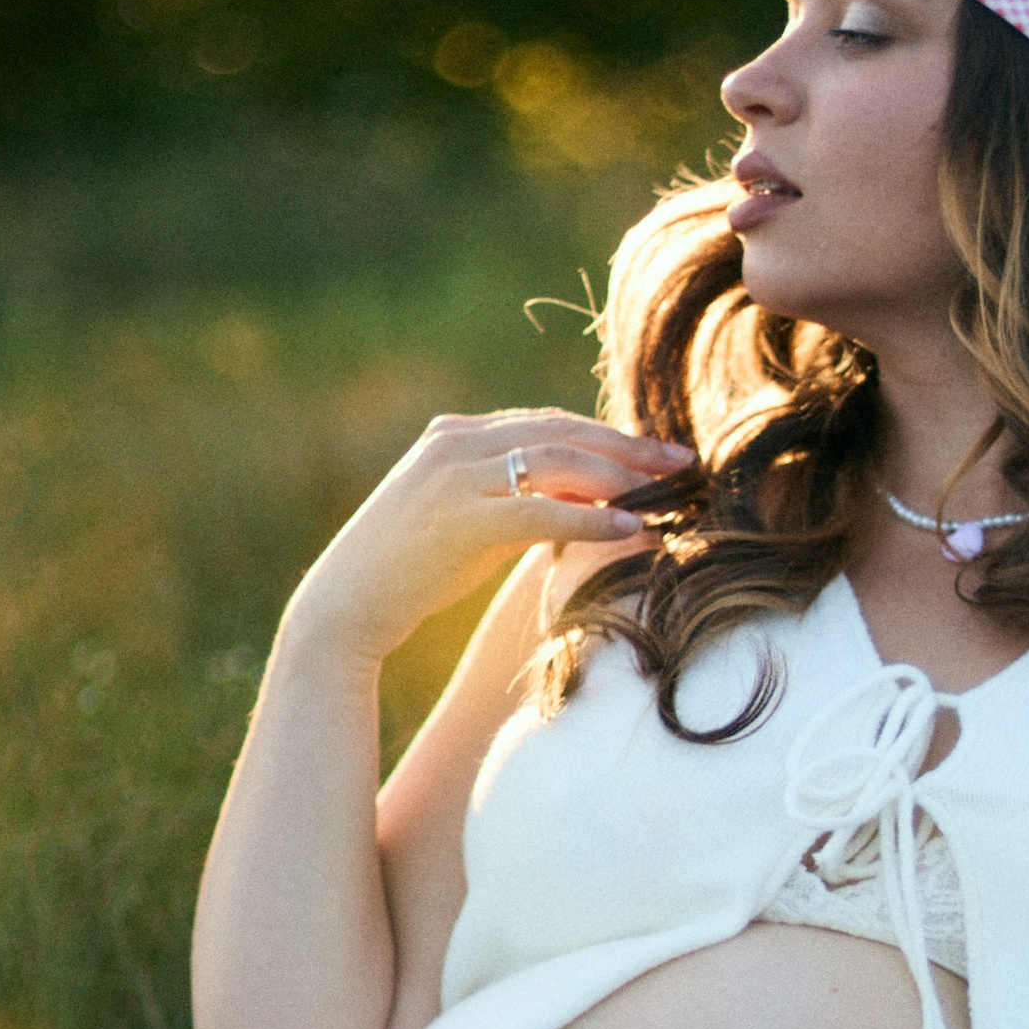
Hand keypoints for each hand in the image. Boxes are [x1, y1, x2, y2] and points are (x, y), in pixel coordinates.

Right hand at [286, 408, 693, 668]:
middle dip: (627, 446)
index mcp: (456, 436)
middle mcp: (456, 443)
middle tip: (683, 460)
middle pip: (561, 431)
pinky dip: (593, 519)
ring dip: (621, 475)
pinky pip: (543, 511)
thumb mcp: (467, 522)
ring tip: (666, 493)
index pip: (547, 422)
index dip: (606, 435)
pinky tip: (632, 529)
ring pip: (557, 461)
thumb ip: (516, 502)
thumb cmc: (408, 573)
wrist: (345, 606)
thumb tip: (584, 503)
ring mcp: (455, 476)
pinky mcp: (460, 519)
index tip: (654, 452)